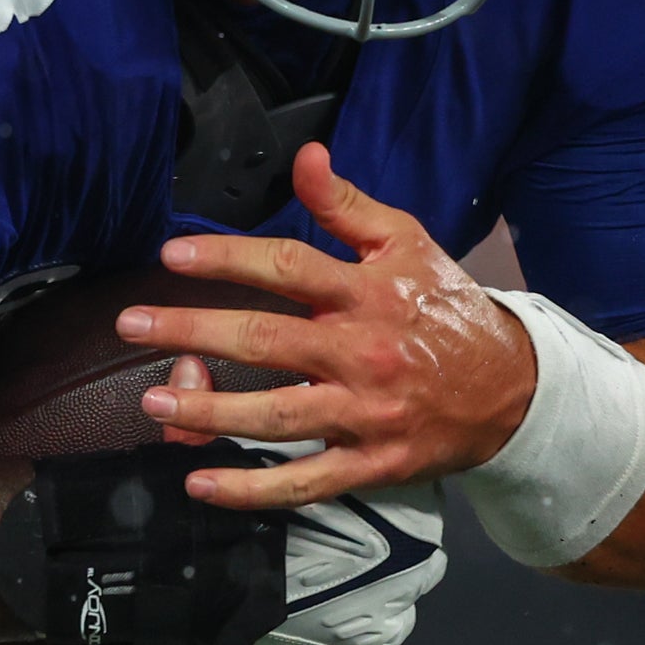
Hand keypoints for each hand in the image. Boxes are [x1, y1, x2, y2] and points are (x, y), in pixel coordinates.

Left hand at [119, 143, 537, 511]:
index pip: (288, 267)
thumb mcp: (407, 243)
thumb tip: (306, 154)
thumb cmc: (446, 309)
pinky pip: (303, 482)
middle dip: (191, 332)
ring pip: (276, 416)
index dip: (228, 259)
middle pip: (266, 341)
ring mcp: (365, 414)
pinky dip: (250, 490)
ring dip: (208, 413)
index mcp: (368, 293)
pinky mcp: (369, 464)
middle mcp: (362, 352)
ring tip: (152, 404)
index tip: (172, 256)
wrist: (513, 388)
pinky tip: (200, 483)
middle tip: (131, 325)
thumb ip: (348, 204)